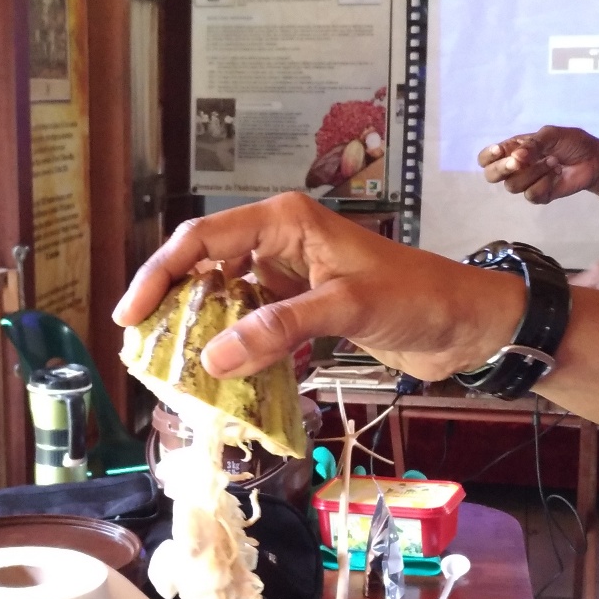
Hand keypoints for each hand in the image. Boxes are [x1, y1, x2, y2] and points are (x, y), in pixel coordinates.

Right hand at [113, 193, 524, 381]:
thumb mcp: (346, 306)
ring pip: (226, 299)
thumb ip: (279, 328)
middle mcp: (280, 242)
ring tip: (172, 368)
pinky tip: (221, 378)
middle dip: (172, 305)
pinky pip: (253, 326)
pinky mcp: (303, 310)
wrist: (468, 324)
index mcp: (285, 220)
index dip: (159, 274)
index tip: (130, 316)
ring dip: (202, 332)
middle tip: (143, 349)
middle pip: (204, 267)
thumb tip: (212, 357)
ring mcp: (290, 277)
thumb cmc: (418, 296)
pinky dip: (236, 350)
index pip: (202, 239)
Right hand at [478, 125, 598, 203]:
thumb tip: (517, 157)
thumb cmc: (571, 143)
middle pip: (491, 175)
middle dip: (503, 168)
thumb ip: (532, 144)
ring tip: (552, 162)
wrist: (594, 159)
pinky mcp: (539, 195)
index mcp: (513, 150)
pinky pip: (531, 195)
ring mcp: (526, 183)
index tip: (500, 150)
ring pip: (512, 185)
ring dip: (533, 172)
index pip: (486, 157)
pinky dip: (545, 183)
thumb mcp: (551, 134)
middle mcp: (515, 167)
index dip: (488, 156)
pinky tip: (556, 175)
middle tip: (519, 162)